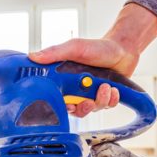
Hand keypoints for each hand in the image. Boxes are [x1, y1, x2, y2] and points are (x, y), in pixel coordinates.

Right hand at [29, 3, 156, 117]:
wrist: (122, 49)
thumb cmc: (98, 47)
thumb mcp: (75, 48)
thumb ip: (55, 53)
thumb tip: (33, 56)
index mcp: (65, 80)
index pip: (56, 99)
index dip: (60, 106)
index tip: (67, 104)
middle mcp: (76, 90)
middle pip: (74, 110)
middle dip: (83, 108)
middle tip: (88, 101)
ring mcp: (90, 95)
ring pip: (91, 109)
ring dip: (100, 100)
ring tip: (105, 87)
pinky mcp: (105, 98)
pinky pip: (106, 107)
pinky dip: (110, 99)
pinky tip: (113, 89)